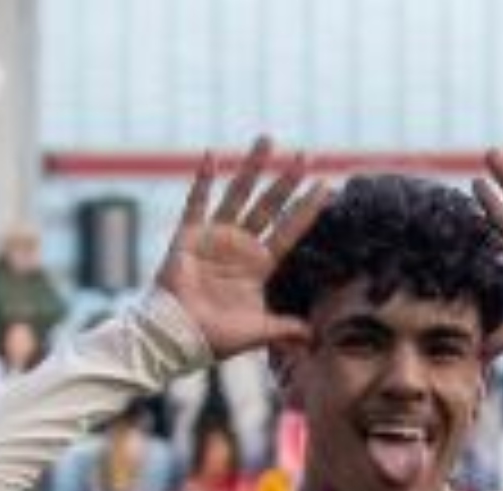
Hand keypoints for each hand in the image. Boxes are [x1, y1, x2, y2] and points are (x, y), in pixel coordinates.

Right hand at [156, 135, 331, 359]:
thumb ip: (287, 328)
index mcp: (259, 266)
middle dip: (286, 181)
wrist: (177, 338)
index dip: (307, 210)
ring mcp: (215, 238)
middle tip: (304, 155)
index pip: (290, 231)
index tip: (325, 187)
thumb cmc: (215, 337)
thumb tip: (315, 338)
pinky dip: (202, 179)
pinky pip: (196, 202)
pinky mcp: (189, 236)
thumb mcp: (260, 332)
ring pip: (238, 195)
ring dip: (252, 167)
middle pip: (269, 206)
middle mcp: (240, 246)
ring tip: (267, 140)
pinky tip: (211, 154)